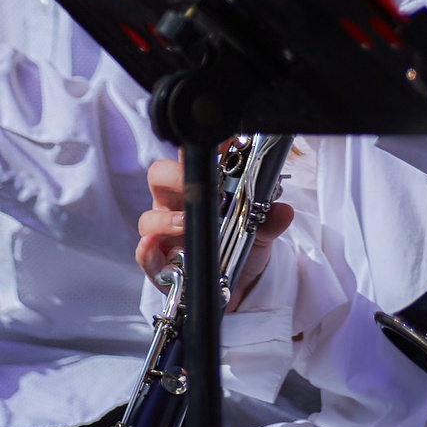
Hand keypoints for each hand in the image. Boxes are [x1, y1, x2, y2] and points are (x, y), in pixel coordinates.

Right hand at [136, 154, 294, 306]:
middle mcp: (177, 204)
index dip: (203, 147)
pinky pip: (143, 253)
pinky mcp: (158, 261)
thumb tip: (282, 211)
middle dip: (173, 175)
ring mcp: (163, 232)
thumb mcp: (260, 230)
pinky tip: (154, 246)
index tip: (221, 142)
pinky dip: (146, 249)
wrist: (238, 284)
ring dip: (165, 218)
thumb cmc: (240, 245)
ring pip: (149, 217)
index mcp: (200, 188)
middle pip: (159, 177)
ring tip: (184, 224)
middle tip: (194, 184)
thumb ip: (270, 219)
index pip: (193, 159)